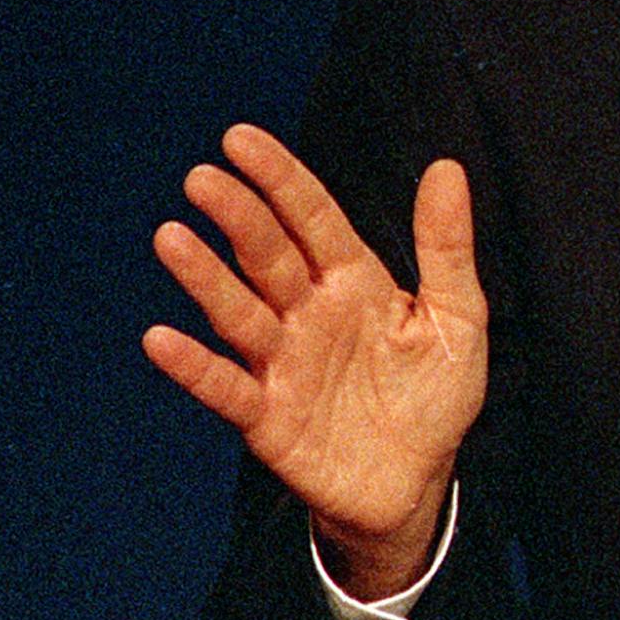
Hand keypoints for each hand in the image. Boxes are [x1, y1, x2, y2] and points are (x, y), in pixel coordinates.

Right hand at [143, 125, 488, 597]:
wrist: (419, 482)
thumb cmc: (436, 393)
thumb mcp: (458, 315)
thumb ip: (446, 246)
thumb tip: (447, 167)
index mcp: (354, 281)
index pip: (312, 218)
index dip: (281, 179)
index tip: (240, 138)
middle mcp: (310, 314)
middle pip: (268, 256)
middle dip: (239, 216)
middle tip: (203, 177)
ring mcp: (284, 364)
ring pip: (239, 312)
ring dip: (205, 278)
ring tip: (171, 237)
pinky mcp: (270, 419)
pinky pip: (228, 388)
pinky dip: (195, 367)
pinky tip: (161, 338)